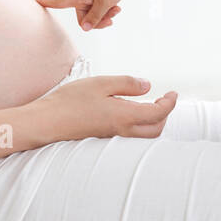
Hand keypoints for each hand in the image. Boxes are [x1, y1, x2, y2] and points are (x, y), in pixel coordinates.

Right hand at [33, 74, 177, 139]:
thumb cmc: (70, 101)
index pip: (158, 114)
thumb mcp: (100, 84)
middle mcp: (122, 130)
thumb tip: (147, 86)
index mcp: (125, 116)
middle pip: (155, 130)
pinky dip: (139, 125)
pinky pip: (130, 135)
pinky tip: (129, 112)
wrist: (47, 122)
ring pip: (144, 135)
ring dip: (153, 122)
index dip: (170, 104)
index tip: (173, 93)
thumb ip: (126, 84)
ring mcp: (112, 136)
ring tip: (149, 105)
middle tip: (164, 100)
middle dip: (164, 115)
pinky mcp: (103, 137)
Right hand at [35, 0, 135, 31]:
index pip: (59, 2)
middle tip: (110, 18)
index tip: (35, 0)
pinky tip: (117, 8)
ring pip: (94, 17)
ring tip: (116, 10)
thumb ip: (94, 17)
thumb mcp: (104, 3)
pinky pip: (100, 12)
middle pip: (83, 19)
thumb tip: (83, 29)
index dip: (47, 2)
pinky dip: (108, 12)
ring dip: (105, 17)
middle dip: (97, 22)